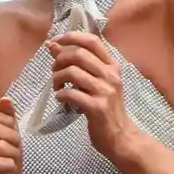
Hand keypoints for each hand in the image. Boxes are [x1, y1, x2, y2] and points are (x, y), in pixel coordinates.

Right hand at [0, 97, 21, 173]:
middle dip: (13, 138)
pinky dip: (10, 165)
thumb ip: (6, 117)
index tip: (12, 132)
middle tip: (16, 149)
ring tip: (13, 160)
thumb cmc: (6, 161)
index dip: (7, 121)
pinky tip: (9, 169)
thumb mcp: (9, 135)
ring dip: (14, 153)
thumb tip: (5, 99)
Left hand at [47, 32, 138, 158]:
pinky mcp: (97, 108)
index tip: (55, 41)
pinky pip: (71, 93)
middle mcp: (111, 76)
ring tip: (57, 87)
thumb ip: (78, 65)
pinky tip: (61, 98)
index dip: (71, 37)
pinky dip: (61, 94)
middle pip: (78, 55)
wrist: (121, 136)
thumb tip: (53, 46)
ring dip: (57, 78)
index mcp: (112, 66)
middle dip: (59, 60)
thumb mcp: (97, 83)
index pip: (92, 41)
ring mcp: (105, 92)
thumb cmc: (107, 108)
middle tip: (54, 72)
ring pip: (72, 72)